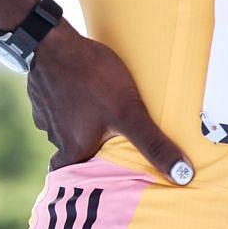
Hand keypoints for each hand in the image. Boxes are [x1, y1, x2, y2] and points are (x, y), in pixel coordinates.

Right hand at [27, 26, 193, 184]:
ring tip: (104, 120)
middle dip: (90, 152)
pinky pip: (61, 105)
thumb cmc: (92, 78)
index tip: (98, 186)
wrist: (53, 42)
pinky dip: (74, 104)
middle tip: (109, 147)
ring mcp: (46, 112)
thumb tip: (183, 176)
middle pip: (71, 153)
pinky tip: (89, 95)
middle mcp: (55, 136)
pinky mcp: (45, 92)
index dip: (82, 184)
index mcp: (72, 148)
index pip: (70, 179)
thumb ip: (153, 144)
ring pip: (66, 128)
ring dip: (82, 126)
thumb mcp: (129, 112)